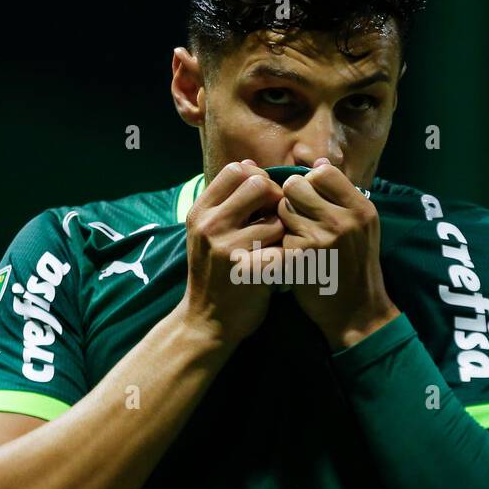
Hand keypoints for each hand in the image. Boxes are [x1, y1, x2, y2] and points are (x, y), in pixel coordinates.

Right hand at [178, 160, 285, 345]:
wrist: (206, 322)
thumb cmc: (215, 274)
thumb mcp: (207, 233)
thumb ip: (227, 201)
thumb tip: (250, 165)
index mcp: (200, 212)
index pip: (236, 170)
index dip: (258, 180)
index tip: (264, 201)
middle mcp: (209, 225)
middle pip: (259, 184)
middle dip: (276, 199)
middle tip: (278, 221)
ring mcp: (227, 247)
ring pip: (276, 218)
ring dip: (285, 231)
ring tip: (278, 248)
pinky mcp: (247, 270)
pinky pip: (283, 248)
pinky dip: (288, 256)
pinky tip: (281, 266)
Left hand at [277, 158, 399, 349]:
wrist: (357, 311)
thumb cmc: (356, 265)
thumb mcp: (362, 226)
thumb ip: (342, 196)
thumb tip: (318, 163)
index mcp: (361, 208)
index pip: (323, 172)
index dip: (311, 183)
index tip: (312, 201)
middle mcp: (344, 220)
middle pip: (296, 185)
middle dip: (292, 199)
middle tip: (299, 219)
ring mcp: (322, 238)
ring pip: (283, 208)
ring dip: (285, 221)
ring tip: (298, 238)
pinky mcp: (300, 257)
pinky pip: (278, 234)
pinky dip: (281, 244)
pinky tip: (294, 257)